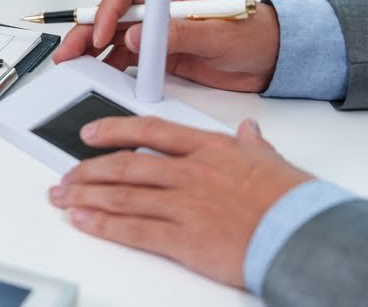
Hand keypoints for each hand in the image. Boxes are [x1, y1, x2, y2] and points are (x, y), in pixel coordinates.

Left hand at [49, 116, 311, 287]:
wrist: (305, 234)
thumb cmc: (292, 201)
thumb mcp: (270, 161)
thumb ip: (251, 144)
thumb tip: (248, 131)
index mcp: (208, 148)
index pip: (149, 130)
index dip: (113, 130)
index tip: (89, 133)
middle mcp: (189, 172)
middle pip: (125, 165)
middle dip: (87, 169)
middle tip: (64, 174)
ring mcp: (183, 204)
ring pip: (122, 194)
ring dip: (86, 195)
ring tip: (61, 196)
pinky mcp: (183, 238)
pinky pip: (134, 229)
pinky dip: (103, 224)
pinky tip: (83, 220)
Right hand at [53, 0, 279, 93]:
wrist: (273, 60)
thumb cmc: (255, 35)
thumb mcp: (218, 34)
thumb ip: (178, 34)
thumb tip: (136, 36)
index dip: (109, 9)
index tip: (105, 32)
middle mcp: (159, 7)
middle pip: (111, 14)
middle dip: (88, 31)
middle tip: (70, 50)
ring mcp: (156, 31)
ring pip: (112, 36)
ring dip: (92, 49)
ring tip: (73, 63)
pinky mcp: (158, 54)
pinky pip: (125, 58)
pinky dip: (108, 66)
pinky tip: (96, 74)